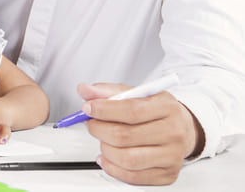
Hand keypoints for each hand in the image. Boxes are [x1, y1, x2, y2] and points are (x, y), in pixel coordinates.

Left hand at [77, 82, 203, 184]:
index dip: (104, 110)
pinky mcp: (168, 175)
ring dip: (104, 149)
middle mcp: (173, 132)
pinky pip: (132, 177)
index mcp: (167, 107)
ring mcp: (172, 156)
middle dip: (98, 129)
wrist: (182, 128)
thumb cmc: (155, 110)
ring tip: (102, 140)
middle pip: (124, 136)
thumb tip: (84, 90)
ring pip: (126, 159)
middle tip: (90, 124)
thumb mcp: (135, 93)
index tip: (87, 108)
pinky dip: (112, 168)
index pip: (131, 110)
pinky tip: (107, 157)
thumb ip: (107, 91)